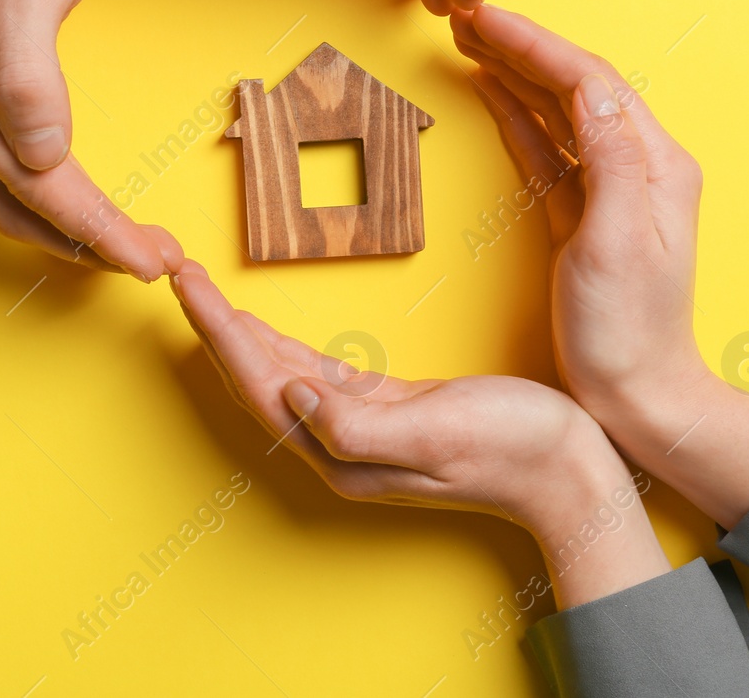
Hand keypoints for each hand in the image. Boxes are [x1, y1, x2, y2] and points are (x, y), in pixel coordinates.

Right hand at [0, 0, 180, 279]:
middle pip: (20, 207)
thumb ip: (24, 74)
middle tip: (158, 262)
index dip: (95, 231)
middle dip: (89, 244)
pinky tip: (87, 198)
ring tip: (132, 244)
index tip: (152, 261)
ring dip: (70, 231)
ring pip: (11, 195)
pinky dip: (52, 197)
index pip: (35, 188)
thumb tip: (42, 160)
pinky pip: (10, 166)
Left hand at [170, 259, 668, 607]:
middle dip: (213, 326)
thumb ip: (358, 424)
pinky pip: (313, 374)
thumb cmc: (516, 451)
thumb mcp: (437, 434)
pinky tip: (260, 327)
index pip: (259, 385)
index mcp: (343, 455)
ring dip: (238, 332)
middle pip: (255, 379)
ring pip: (277, 375)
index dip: (218, 332)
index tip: (186, 284)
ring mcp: (359, 431)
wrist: (572, 475)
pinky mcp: (383, 410)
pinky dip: (280, 346)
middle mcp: (339, 448)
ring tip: (202, 292)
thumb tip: (291, 396)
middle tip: (177, 273)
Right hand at [451, 4, 748, 527]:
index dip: (535, 44)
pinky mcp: (582, 216)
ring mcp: (610, 190)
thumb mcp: (616, 239)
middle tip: (466, 19)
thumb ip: (608, 157)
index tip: (484, 19)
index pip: (590, 81)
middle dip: (521, 47)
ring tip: (471, 43)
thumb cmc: (628, 330)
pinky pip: (547, 149)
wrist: (639, 399)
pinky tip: (492, 95)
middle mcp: (638, 167)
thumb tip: (588, 87)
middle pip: (575, 86)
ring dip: (516, 73)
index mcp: (654, 165)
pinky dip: (517, 116)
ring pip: (558, 111)